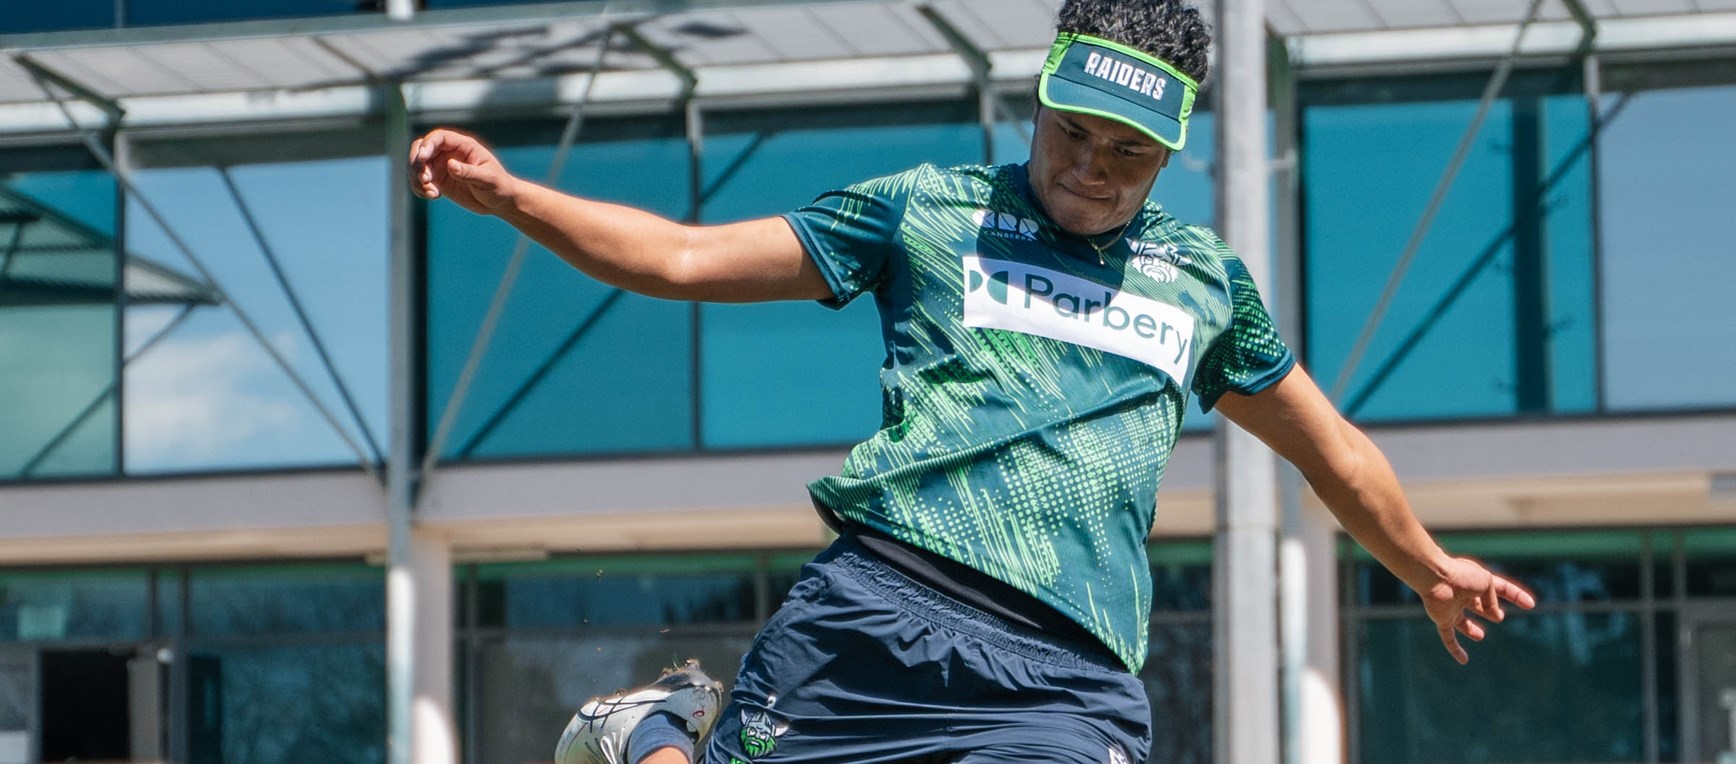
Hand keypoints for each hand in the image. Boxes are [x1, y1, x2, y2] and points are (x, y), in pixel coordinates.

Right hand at [408, 128, 520, 215]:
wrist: (500, 201)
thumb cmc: (499, 186)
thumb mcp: (488, 179)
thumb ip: (469, 172)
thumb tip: (450, 165)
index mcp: (463, 145)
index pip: (438, 137)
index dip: (427, 145)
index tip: (422, 159)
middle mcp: (449, 153)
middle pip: (421, 148)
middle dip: (417, 163)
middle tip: (425, 180)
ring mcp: (442, 166)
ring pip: (417, 165)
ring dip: (417, 179)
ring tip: (432, 193)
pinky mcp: (438, 180)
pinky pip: (420, 181)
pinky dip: (419, 188)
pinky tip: (431, 196)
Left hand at [1416, 556, 1536, 664]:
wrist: (1434, 579)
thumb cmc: (1461, 576)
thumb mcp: (1487, 583)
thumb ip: (1493, 600)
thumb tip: (1496, 617)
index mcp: (1477, 580)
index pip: (1502, 588)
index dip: (1517, 596)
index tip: (1531, 604)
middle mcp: (1464, 594)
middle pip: (1480, 604)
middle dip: (1489, 610)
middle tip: (1499, 617)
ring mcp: (1452, 607)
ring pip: (1462, 622)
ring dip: (1471, 629)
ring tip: (1480, 636)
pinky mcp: (1442, 619)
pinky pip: (1448, 637)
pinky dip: (1455, 648)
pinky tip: (1464, 661)